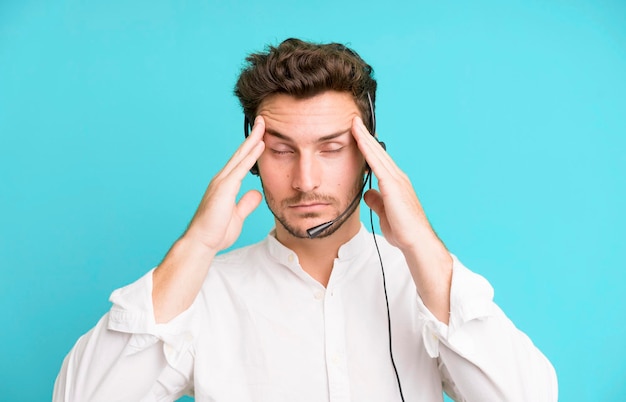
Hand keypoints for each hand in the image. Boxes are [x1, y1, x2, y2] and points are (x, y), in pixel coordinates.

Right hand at [184, 116, 265, 253]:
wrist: (201, 243)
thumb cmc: (216, 232)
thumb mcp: (237, 216)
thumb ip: (246, 203)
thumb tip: (256, 193)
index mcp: (225, 185)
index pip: (241, 162)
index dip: (251, 148)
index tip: (261, 135)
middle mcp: (222, 179)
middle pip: (241, 153)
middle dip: (252, 136)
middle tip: (263, 120)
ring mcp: (222, 182)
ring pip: (241, 156)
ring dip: (253, 140)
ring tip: (263, 125)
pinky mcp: (224, 188)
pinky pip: (241, 168)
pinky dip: (251, 155)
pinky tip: (260, 145)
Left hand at [351, 116, 438, 253]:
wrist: (416, 241)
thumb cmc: (403, 230)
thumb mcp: (384, 212)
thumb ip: (377, 201)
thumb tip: (368, 192)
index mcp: (395, 183)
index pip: (378, 160)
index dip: (368, 146)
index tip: (357, 134)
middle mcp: (397, 177)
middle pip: (378, 152)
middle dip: (365, 136)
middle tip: (354, 121)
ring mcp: (397, 180)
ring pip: (377, 154)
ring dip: (365, 138)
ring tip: (354, 124)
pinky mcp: (393, 185)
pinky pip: (377, 163)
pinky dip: (368, 150)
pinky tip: (360, 141)